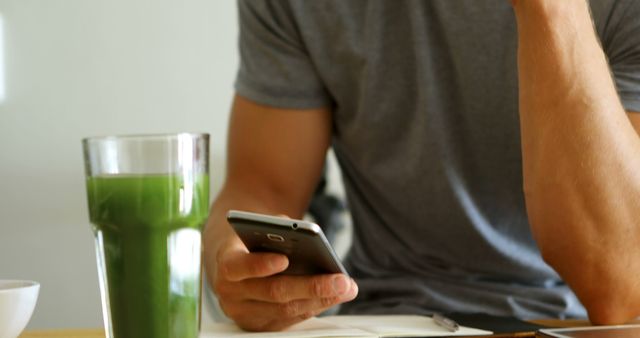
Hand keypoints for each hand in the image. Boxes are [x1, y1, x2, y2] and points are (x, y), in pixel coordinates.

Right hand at [212, 239, 358, 331]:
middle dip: (311, 286)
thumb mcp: (261, 228)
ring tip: (346, 287)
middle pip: (273, 292)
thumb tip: (308, 239)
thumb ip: (279, 229)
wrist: (235, 261)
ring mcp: (244, 313)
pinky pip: (290, 320)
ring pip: (286, 310)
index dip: (260, 265)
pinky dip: (315, 307)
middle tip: (340, 280)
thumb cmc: (254, 240)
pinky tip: (334, 296)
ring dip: (321, 299)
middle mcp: (231, 293)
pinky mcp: (259, 326)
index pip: (238, 267)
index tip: (284, 259)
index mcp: (226, 263)